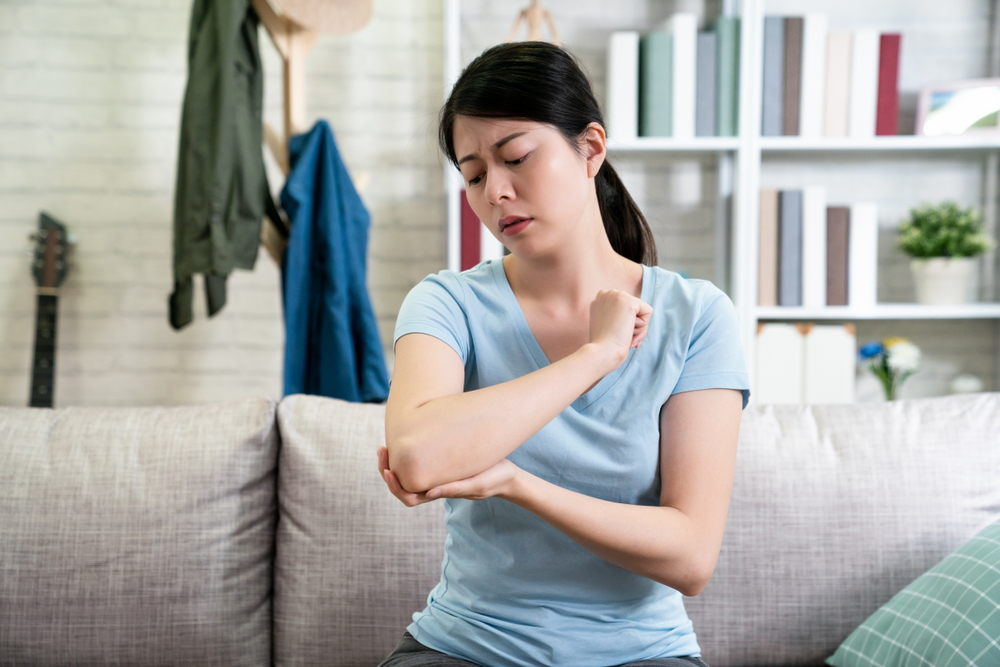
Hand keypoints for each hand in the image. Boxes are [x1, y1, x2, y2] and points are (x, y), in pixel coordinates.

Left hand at [377, 446, 521, 505]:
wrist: (507, 475)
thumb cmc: (494, 480)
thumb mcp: (477, 484)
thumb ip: (454, 489)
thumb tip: (429, 493)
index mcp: (440, 493)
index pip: (408, 497)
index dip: (394, 486)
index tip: (389, 469)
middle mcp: (434, 487)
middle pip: (402, 487)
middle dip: (387, 471)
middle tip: (381, 450)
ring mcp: (436, 477)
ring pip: (407, 476)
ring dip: (393, 463)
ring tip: (385, 447)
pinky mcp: (441, 467)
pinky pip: (417, 466)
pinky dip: (405, 457)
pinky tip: (404, 442)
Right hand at [588, 289, 652, 371]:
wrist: (602, 352)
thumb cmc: (604, 346)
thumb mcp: (606, 326)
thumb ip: (617, 317)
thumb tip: (636, 318)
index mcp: (599, 299)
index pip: (624, 309)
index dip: (625, 325)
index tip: (616, 336)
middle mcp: (606, 293)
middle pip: (634, 308)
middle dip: (633, 327)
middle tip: (622, 339)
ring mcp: (616, 295)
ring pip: (642, 311)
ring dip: (637, 329)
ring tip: (623, 336)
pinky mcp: (628, 301)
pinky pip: (648, 312)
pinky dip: (642, 328)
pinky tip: (628, 332)